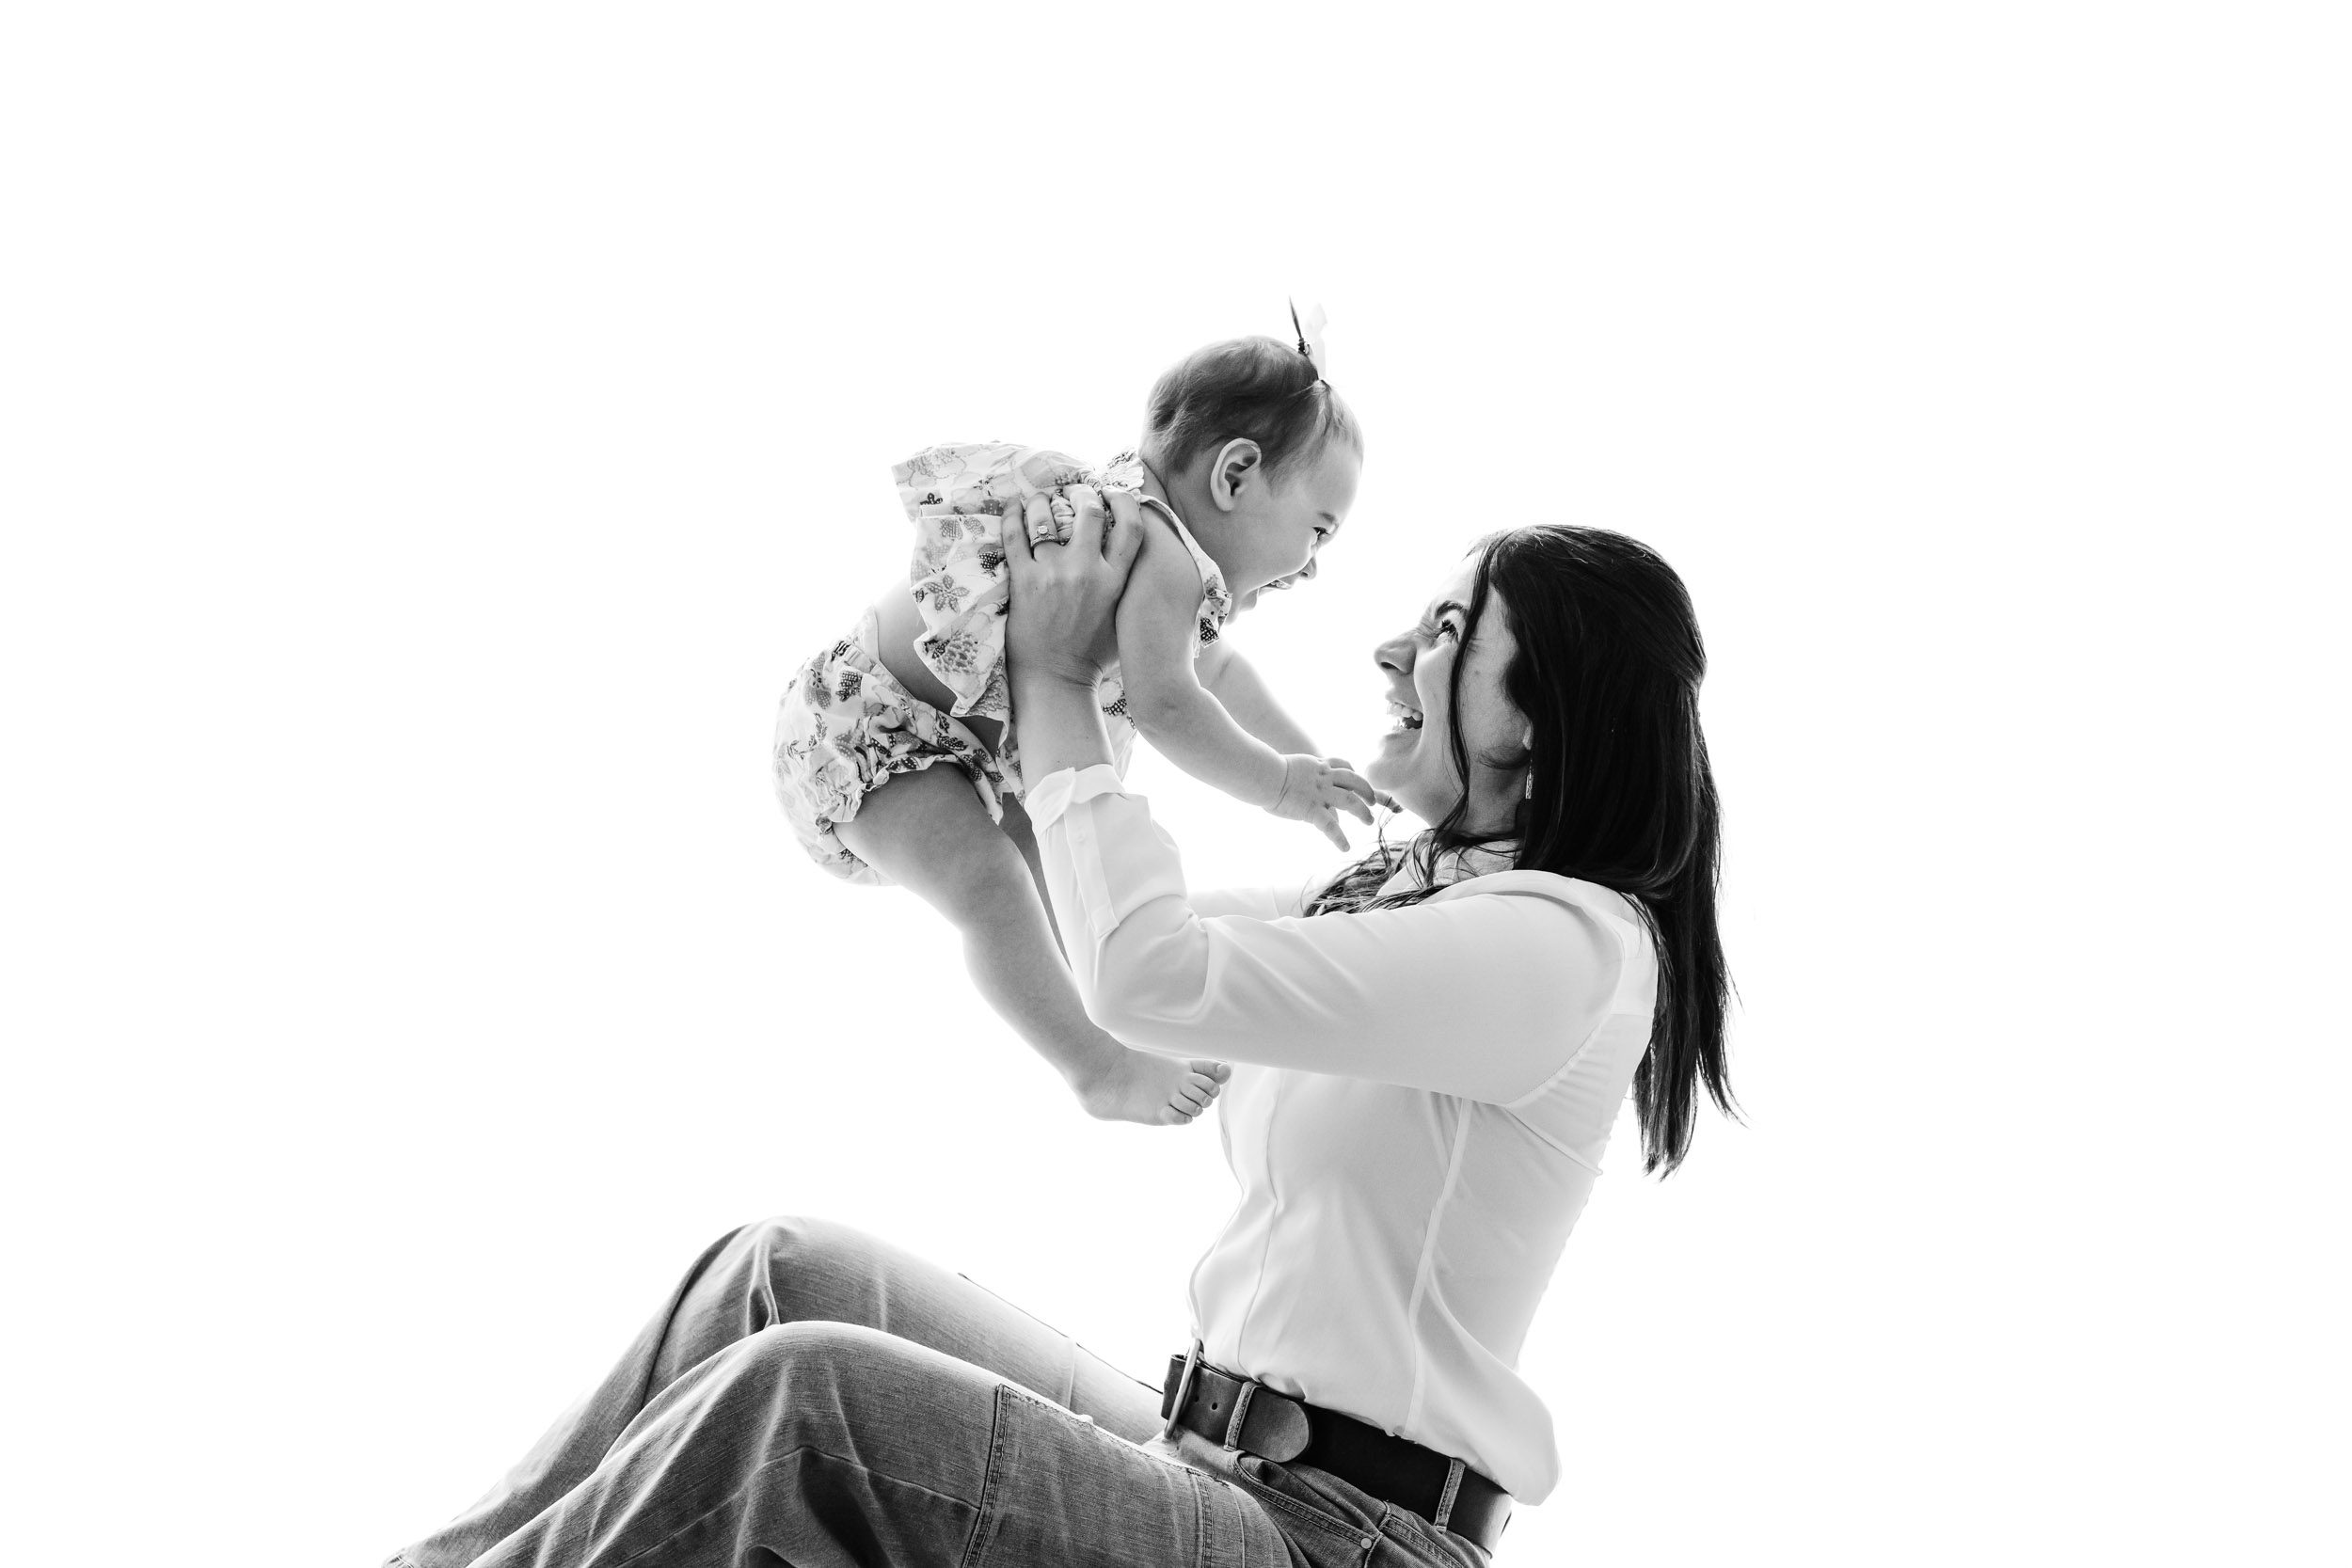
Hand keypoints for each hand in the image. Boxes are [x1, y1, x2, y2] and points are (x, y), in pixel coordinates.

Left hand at [1004, 483, 1138, 691]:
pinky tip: (1015, 506)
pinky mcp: (1024, 581)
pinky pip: (1014, 536)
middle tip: (1072, 494)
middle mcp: (1087, 572)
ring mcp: (1053, 574)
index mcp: (1116, 581)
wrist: (1054, 679)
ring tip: (1040, 499)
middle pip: (1089, 511)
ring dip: (1043, 500)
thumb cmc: (1091, 654)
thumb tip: (1138, 554)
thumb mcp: (1123, 618)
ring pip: (1047, 516)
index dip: (1124, 500)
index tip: (1111, 494)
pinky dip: (1014, 515)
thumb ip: (1130, 585)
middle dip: (1081, 494)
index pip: (1131, 525)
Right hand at [1269, 754, 1377, 850]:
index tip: (1357, 783)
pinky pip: (1331, 825)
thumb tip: (1295, 780)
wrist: (1263, 774)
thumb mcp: (1291, 766)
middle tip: (1373, 802)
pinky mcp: (1312, 809)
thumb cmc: (1267, 769)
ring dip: (1362, 811)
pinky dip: (1339, 838)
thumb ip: (1301, 772)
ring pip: (1350, 801)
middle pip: (1354, 780)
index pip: (1343, 766)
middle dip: (1367, 790)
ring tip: (1369, 822)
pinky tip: (1345, 847)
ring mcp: (1320, 793)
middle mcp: (1323, 778)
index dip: (1353, 774)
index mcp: (1318, 766)